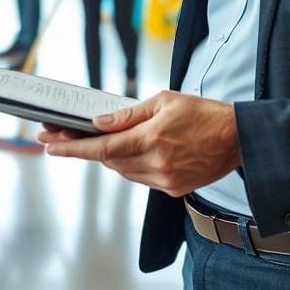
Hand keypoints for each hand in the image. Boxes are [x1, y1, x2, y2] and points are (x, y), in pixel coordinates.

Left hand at [38, 91, 240, 196]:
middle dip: (84, 147)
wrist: (238, 138)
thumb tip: (99, 122)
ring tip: (94, 139)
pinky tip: (126, 150)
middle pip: (109, 161)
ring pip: (122, 171)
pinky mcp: (173, 188)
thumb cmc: (203, 113)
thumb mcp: (163, 101)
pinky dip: (128, 165)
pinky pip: (139, 178)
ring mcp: (166, 179)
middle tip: (61, 133)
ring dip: (107, 157)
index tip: (50, 144)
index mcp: (153, 139)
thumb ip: (128, 114)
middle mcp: (157, 164)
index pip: (103, 148)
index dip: (73, 147)